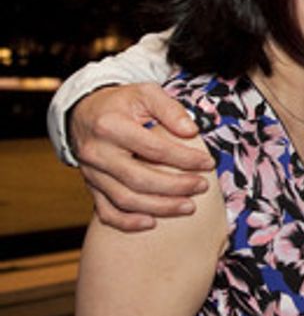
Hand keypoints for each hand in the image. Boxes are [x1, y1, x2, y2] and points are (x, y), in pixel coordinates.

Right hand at [70, 84, 212, 230]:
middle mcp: (97, 153)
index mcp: (110, 126)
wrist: (84, 113)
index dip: (184, 158)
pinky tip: (150, 223)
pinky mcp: (91, 186)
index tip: (207, 163)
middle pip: (139, 179)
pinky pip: (106, 211)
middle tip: (201, 187)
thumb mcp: (145, 93)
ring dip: (159, 207)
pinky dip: (127, 222)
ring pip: (125, 199)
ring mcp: (92, 173)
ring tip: (188, 206)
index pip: (153, 149)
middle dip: (175, 187)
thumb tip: (191, 131)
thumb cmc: (121, 103)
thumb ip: (169, 109)